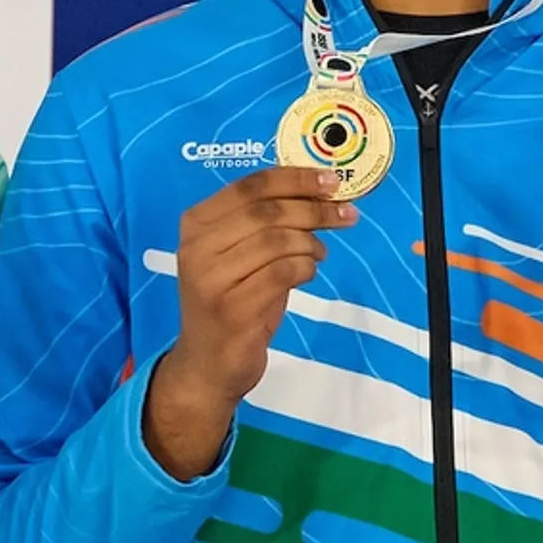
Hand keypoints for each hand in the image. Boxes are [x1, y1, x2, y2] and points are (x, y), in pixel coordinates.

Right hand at [144, 168, 355, 480]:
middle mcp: (197, 247)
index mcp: (196, 223)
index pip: (250, 186)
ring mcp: (212, 279)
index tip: (330, 180)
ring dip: (311, 242)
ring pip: (278, 240)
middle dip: (314, 208)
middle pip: (268, 211)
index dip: (295, 178)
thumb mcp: (239, 254)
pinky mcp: (233, 308)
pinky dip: (305, 268)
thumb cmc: (232, 301)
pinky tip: (308, 272)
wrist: (207, 364)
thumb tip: (319, 189)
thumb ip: (266, 222)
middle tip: (346, 213)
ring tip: (319, 252)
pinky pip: (283, 272)